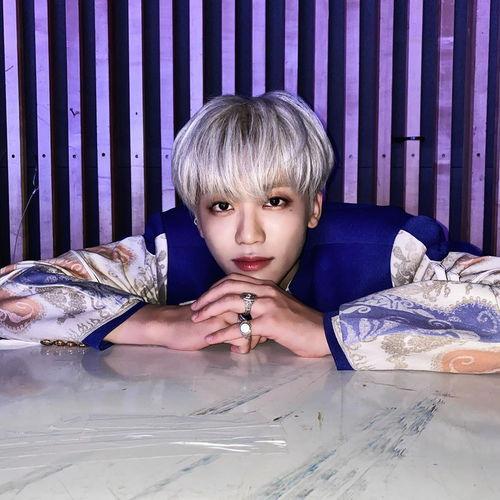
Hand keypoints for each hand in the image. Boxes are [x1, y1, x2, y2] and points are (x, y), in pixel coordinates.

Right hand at [105, 303, 261, 352]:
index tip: (261, 334)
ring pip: (252, 327)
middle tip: (258, 342)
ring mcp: (225, 312)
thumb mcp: (219, 316)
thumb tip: (256, 327)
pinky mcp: (218, 325)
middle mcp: (230, 300)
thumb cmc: (195, 323)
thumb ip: (236, 317)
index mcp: (232, 294)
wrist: (170, 325)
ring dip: (253, 341)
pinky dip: (242, 347)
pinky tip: (234, 351)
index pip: (259, 306)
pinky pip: (240, 337)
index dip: (263, 321)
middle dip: (262, 332)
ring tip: (244, 348)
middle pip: (259, 316)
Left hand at [190, 273, 329, 357]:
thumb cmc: (301, 324)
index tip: (204, 298)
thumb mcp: (280, 308)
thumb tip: (244, 317)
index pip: (234, 279)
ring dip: (210, 311)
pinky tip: (212, 338)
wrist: (323, 333)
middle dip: (207, 297)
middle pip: (228, 287)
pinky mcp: (270, 322)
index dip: (215, 287)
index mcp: (267, 286)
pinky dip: (222, 333)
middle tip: (194, 308)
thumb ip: (262, 307)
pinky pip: (240, 327)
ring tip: (197, 320)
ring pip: (231, 302)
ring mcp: (268, 305)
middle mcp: (266, 291)